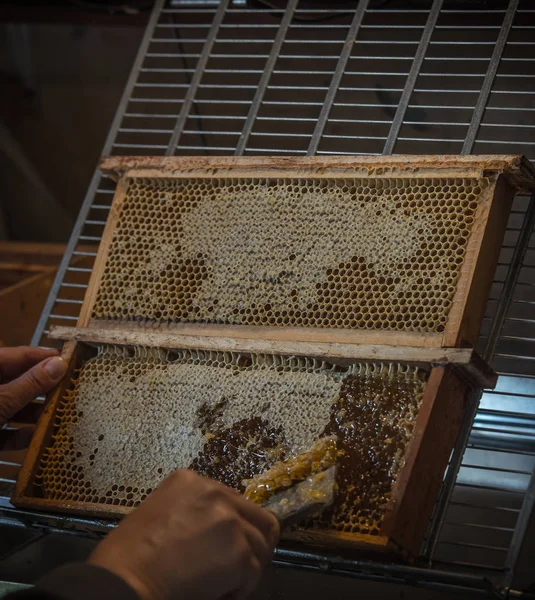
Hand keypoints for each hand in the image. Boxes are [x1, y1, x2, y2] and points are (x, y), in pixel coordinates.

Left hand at [0, 346, 66, 449]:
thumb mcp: (2, 400)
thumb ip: (30, 383)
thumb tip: (60, 363)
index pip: (18, 355)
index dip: (43, 356)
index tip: (70, 359)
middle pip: (18, 381)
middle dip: (43, 387)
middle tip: (71, 387)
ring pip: (13, 408)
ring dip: (35, 413)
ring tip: (62, 413)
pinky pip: (6, 432)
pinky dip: (21, 435)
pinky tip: (39, 438)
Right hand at [89, 470, 279, 599]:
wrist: (125, 578)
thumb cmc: (128, 553)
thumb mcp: (159, 511)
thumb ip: (191, 511)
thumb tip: (213, 531)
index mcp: (192, 481)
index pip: (234, 501)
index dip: (235, 527)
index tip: (224, 548)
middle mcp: (216, 494)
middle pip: (258, 519)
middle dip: (253, 545)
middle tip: (240, 568)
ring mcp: (230, 521)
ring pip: (260, 547)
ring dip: (246, 569)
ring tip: (224, 584)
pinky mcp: (238, 552)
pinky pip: (253, 574)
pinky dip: (240, 589)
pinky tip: (218, 594)